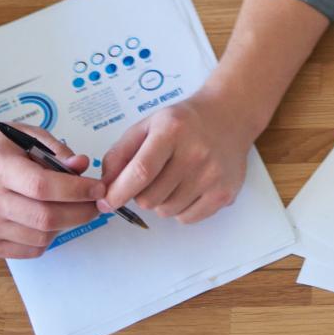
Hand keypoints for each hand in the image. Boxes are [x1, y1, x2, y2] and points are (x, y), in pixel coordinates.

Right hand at [0, 118, 104, 260]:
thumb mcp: (26, 135)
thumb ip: (57, 150)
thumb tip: (82, 166)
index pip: (43, 186)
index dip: (76, 190)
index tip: (98, 188)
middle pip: (45, 217)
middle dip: (80, 212)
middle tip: (96, 204)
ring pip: (40, 237)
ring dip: (65, 225)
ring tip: (72, 209)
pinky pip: (28, 250)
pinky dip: (47, 238)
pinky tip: (49, 221)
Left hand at [97, 85, 254, 224]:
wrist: (229, 115)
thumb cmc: (183, 122)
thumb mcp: (148, 125)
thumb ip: (120, 154)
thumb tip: (104, 187)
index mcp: (172, 130)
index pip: (140, 172)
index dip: (119, 192)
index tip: (107, 201)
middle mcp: (195, 153)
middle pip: (150, 199)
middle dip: (142, 193)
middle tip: (154, 176)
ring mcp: (212, 175)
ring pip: (166, 211)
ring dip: (162, 201)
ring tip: (175, 177)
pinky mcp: (224, 193)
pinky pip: (187, 219)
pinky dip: (182, 209)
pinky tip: (190, 186)